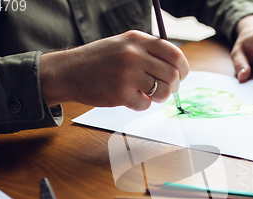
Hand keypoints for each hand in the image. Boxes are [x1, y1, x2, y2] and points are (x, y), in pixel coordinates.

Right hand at [40, 30, 188, 110]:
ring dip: (158, 97)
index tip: (181, 76)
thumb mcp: (124, 45)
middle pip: (172, 75)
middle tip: (163, 90)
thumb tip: (177, 69)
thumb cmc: (99, 61)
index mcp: (137, 39)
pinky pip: (145, 104)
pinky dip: (140, 104)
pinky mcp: (121, 93)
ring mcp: (127, 74)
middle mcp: (134, 54)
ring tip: (147, 94)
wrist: (69, 72)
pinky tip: (128, 98)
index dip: (183, 68)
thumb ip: (148, 53)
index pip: (174, 54)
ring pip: (162, 91)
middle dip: (172, 87)